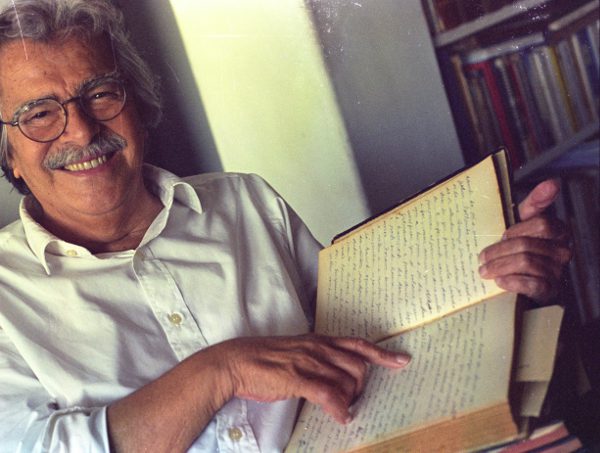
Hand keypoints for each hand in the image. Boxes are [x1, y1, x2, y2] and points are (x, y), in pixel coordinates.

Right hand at [214, 334, 409, 423]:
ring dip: (350, 400)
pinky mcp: (297, 378)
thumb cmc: (265, 359)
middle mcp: (318, 348)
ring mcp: (308, 361)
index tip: (402, 361)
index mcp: (319, 340)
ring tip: (342, 410)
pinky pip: (328, 394)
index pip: (358, 344)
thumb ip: (318, 360)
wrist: (236, 362)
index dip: (382, 354)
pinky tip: (340, 417)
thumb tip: (336, 376)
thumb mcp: (297, 352)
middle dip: (361, 387)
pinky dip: (339, 408)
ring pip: (346, 381)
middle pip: (359, 366)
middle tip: (351, 399)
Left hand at [478, 179, 570, 300]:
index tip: (501, 234)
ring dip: (500, 266)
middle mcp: (562, 250)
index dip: (517, 230)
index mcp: (558, 231)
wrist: (522, 277)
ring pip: (526, 263)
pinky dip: (513, 282)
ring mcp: (557, 271)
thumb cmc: (521, 245)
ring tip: (484, 270)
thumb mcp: (524, 222)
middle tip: (482, 257)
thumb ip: (535, 202)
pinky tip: (500, 280)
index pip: (541, 224)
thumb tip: (552, 183)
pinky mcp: (549, 289)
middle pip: (528, 245)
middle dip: (500, 251)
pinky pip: (532, 284)